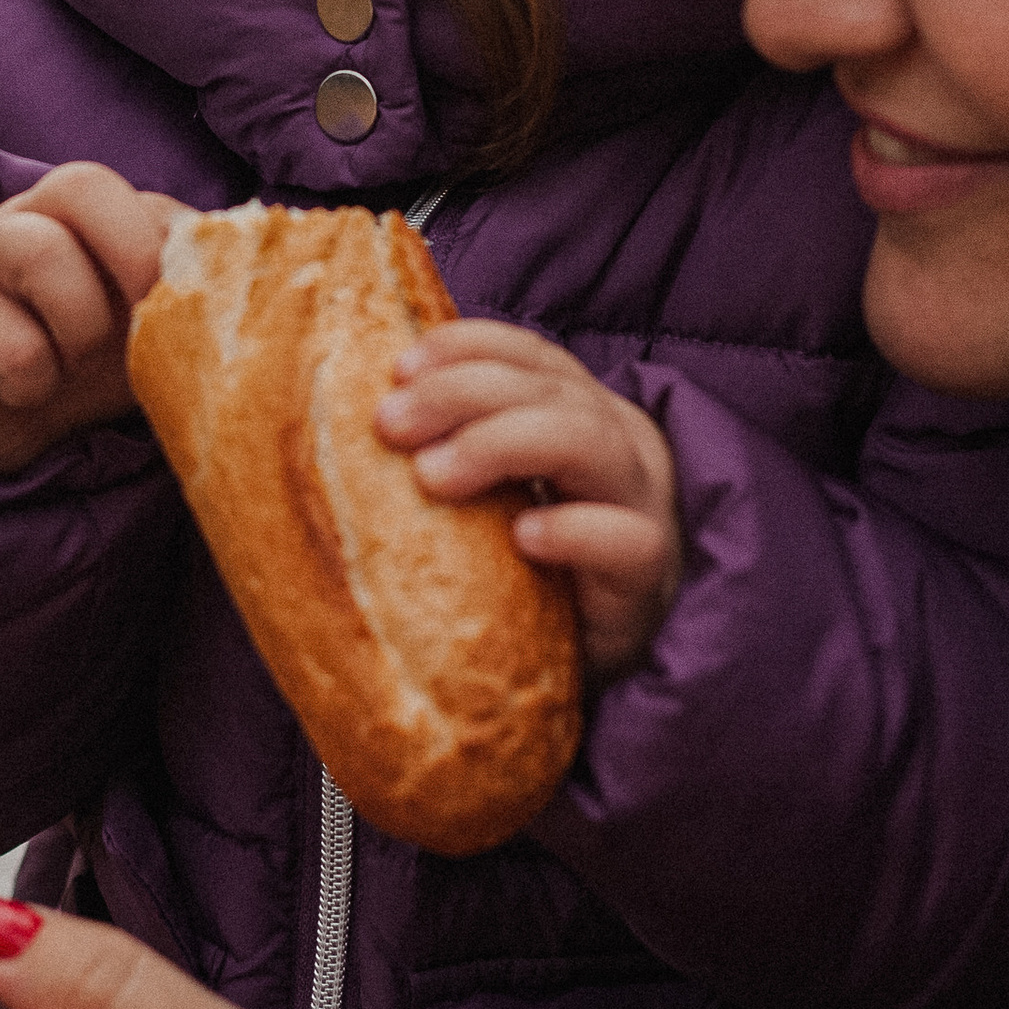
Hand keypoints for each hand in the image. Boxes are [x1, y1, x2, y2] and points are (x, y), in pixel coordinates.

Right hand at [0, 165, 185, 476]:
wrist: (12, 439)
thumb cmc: (90, 371)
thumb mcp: (151, 330)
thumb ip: (191, 295)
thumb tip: (259, 295)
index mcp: (92, 217)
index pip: (148, 200)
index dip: (183, 256)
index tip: (196, 317)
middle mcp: (31, 219)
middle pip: (80, 181)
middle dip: (132, 251)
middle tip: (144, 320)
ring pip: (38, 247)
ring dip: (79, 325)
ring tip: (72, 367)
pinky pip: (9, 340)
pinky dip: (34, 380)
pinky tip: (26, 393)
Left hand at [374, 321, 682, 673]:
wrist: (582, 661)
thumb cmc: (525, 568)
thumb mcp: (488, 496)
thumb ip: (450, 449)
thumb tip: (361, 416)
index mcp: (581, 411)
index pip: (532, 356)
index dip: (467, 348)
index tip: (400, 367)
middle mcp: (620, 443)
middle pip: (550, 390)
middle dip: (462, 393)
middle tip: (390, 424)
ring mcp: (640, 505)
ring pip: (588, 442)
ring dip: (502, 444)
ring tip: (432, 476)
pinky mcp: (647, 576)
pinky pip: (627, 540)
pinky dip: (574, 530)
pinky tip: (523, 536)